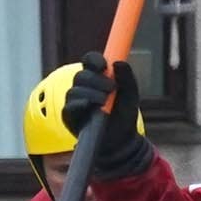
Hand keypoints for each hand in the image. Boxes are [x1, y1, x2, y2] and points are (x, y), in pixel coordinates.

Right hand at [57, 54, 152, 178]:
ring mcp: (74, 102)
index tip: (104, 65)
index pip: (89, 61)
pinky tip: (90, 106)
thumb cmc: (124, 115)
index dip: (94, 60)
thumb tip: (118, 62)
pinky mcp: (70, 117)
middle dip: (96, 79)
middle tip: (111, 88)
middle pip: (81, 75)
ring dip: (91, 93)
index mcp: (97, 78)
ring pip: (74, 90)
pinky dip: (80, 104)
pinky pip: (69, 107)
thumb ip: (127, 77)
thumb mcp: (131, 95)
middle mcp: (83, 87)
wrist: (121, 141)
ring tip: (105, 101)